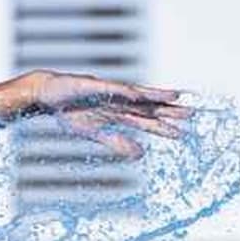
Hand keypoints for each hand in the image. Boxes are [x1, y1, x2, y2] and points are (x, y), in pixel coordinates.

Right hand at [21, 70, 192, 158]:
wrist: (48, 94)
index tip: (183, 132)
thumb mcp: (95, 133)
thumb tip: (141, 155)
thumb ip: (117, 143)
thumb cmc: (70, 112)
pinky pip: (113, 89)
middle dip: (168, 110)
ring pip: (137, 94)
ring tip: (175, 96)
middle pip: (147, 106)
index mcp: (118, 114)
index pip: (146, 121)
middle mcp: (118, 102)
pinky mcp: (94, 86)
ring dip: (155, 95)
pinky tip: (139, 94)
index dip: (163, 126)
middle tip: (191, 114)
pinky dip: (127, 92)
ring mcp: (108, 93)